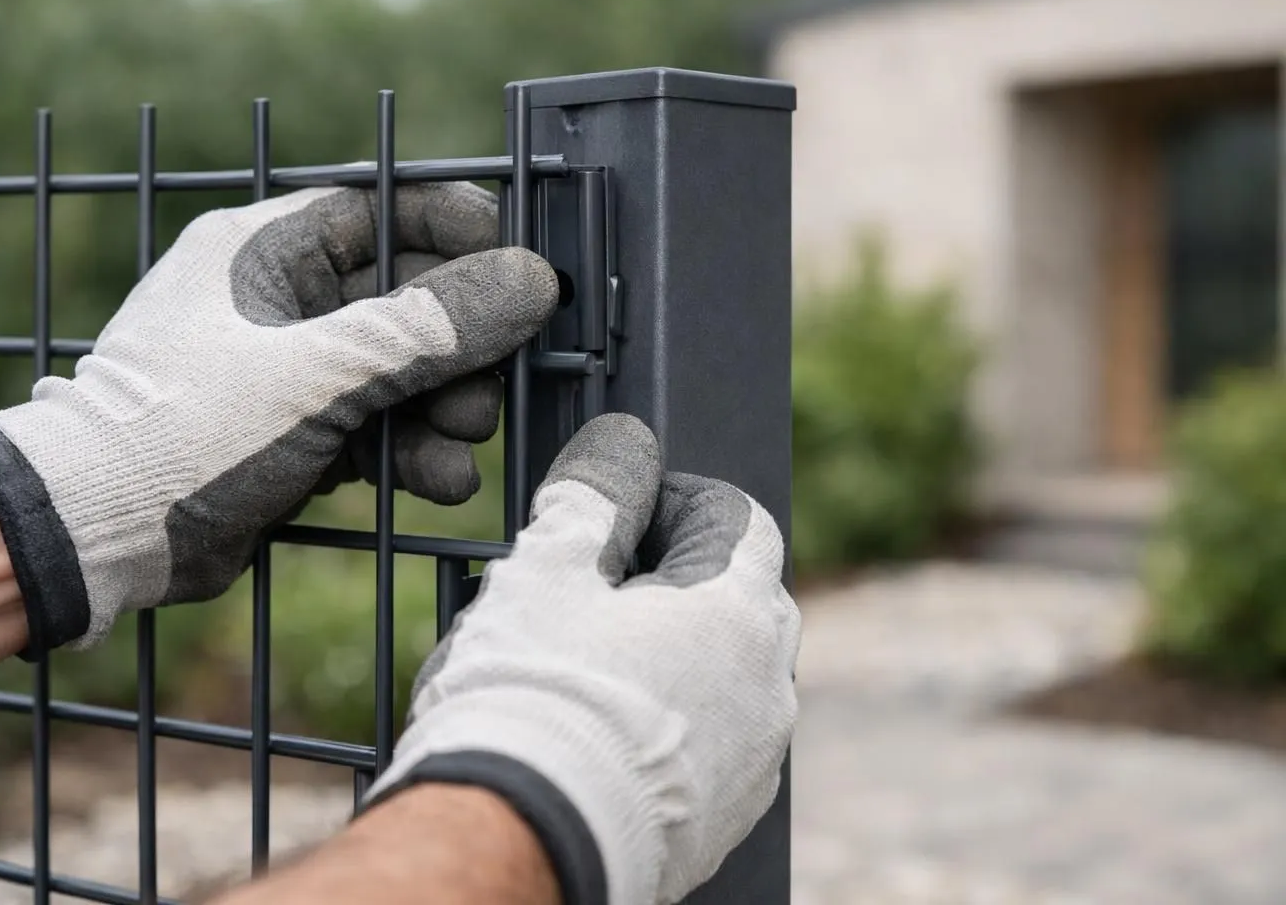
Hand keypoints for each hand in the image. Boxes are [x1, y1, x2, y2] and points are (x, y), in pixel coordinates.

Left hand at [0, 183, 556, 655]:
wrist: (95, 536)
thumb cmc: (187, 430)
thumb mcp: (319, 373)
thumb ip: (429, 328)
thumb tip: (531, 281)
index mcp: (264, 248)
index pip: (382, 211)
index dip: (458, 231)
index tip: (521, 265)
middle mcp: (278, 300)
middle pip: (405, 299)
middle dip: (459, 344)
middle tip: (494, 382)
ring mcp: (285, 371)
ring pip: (397, 371)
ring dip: (443, 405)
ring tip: (465, 438)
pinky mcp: (292, 434)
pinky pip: (374, 427)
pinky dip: (410, 450)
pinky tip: (441, 482)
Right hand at [367, 414, 799, 904]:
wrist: (518, 844)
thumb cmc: (531, 699)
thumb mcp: (547, 569)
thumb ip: (595, 494)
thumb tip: (622, 445)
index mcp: (738, 611)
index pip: (737, 515)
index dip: (674, 495)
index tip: (616, 509)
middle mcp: (770, 687)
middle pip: (741, 594)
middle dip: (679, 573)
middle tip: (597, 583)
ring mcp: (755, 762)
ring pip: (731, 673)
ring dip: (679, 650)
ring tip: (594, 660)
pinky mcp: (726, 821)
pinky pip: (716, 743)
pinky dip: (676, 720)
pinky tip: (607, 728)